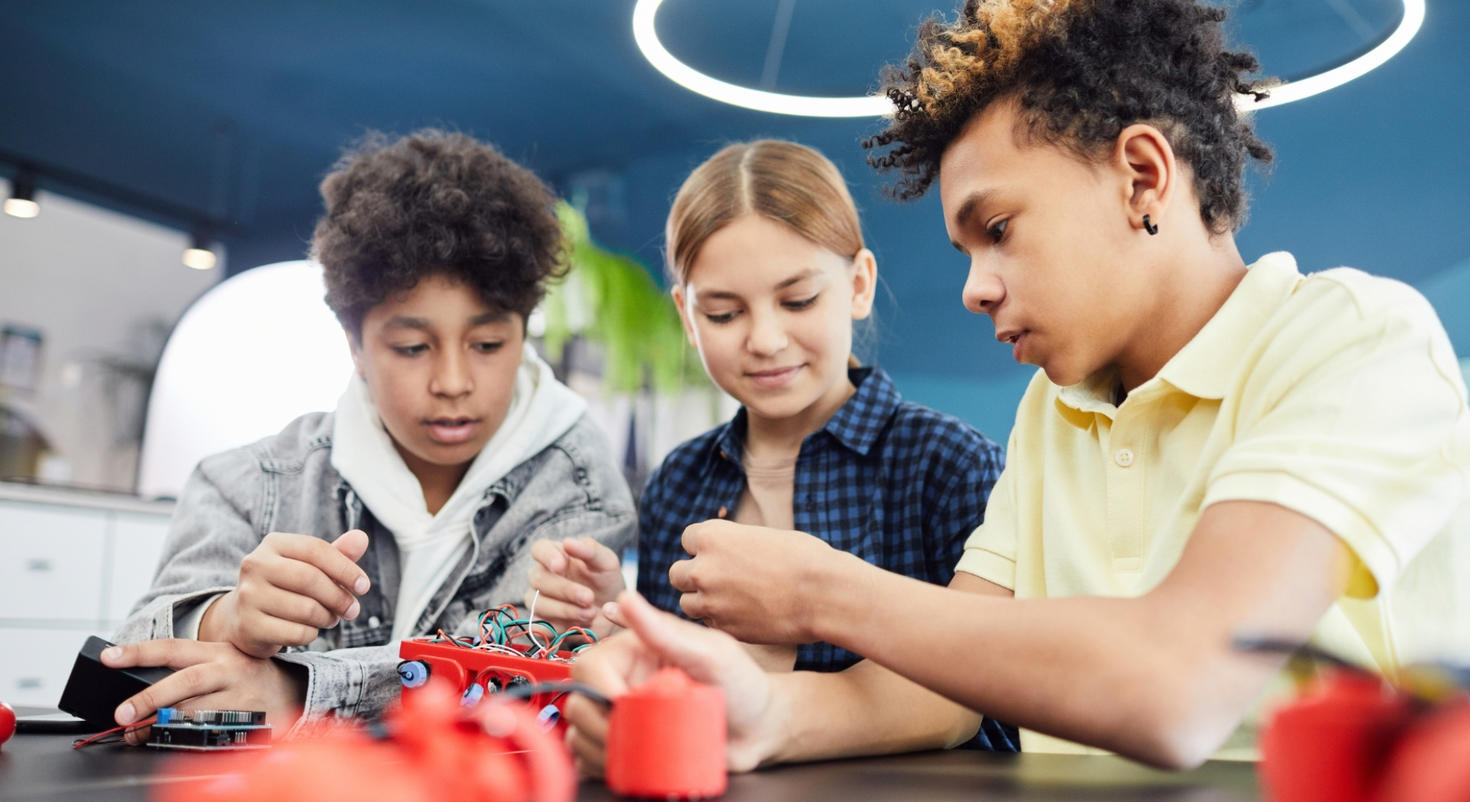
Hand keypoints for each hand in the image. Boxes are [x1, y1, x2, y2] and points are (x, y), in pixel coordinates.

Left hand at [101, 639, 305, 744]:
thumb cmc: (242, 675)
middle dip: (149, 698)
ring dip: (161, 726)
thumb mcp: (218, 660)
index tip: (109, 658)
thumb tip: (133, 690)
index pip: (172, 648)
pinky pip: (210, 733)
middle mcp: (229, 670)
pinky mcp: (247, 721)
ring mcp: (240, 697)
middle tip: (121, 714)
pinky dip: (185, 740)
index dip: (138, 652)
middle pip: (185, 681)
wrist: (289, 690)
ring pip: (196, 712)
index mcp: (216, 651)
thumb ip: (184, 669)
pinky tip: (169, 741)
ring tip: (137, 734)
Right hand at [200, 529, 370, 657]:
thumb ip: (337, 553)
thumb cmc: (286, 587)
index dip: (346, 569)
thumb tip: (362, 537)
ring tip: (331, 618)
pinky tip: (310, 631)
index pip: (316, 550)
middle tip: (352, 609)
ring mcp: (248, 596)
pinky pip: (296, 633)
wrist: (243, 618)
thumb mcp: (310, 566)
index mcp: (273, 543)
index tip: (364, 586)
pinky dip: (311, 634)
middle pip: (311, 579)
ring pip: (306, 609)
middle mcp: (255, 565)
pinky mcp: (248, 626)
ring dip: (328, 617)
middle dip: (339, 597)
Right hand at [525, 537, 624, 635]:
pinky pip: (541, 626)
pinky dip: (562, 627)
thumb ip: (590, 550)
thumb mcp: (607, 562)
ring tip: (591, 614)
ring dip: (565, 610)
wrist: (611, 613)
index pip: (539, 549)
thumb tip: (568, 542)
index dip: (546, 557)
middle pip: (538, 579)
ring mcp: (538, 600)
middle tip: (589, 598)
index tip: (560, 566)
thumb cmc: (605, 581)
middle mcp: (541, 576)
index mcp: (555, 555)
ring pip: (538, 604)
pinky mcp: (541, 624)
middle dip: (565, 590)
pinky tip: (581, 624)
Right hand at [565, 591, 781, 775]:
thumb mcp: (711, 653)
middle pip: (579, 702)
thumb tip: (627, 597)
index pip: (589, 666)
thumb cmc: (743, 683)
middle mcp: (621, 682)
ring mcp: (623, 717)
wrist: (760, 729)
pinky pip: (593, 760)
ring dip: (600, 752)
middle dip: (599, 727)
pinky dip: (601, 768)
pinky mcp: (628, 746)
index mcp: (633, 652)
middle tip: (636, 739)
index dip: (599, 689)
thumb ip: (666, 631)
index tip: (624, 707)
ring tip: (640, 756)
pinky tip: (629, 767)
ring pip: (580, 734)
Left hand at [669, 520, 839, 643]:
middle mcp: (704, 568)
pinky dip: (720, 621)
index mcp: (713, 537)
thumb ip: (733, 546)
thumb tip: (724, 554)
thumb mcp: (762, 537)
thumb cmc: (804, 559)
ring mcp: (711, 602)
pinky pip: (709, 624)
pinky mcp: (724, 629)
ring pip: (687, 603)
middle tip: (720, 580)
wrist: (824, 594)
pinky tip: (744, 616)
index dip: (704, 547)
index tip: (721, 554)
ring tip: (731, 600)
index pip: (687, 540)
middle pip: (677, 574)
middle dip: (695, 577)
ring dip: (703, 601)